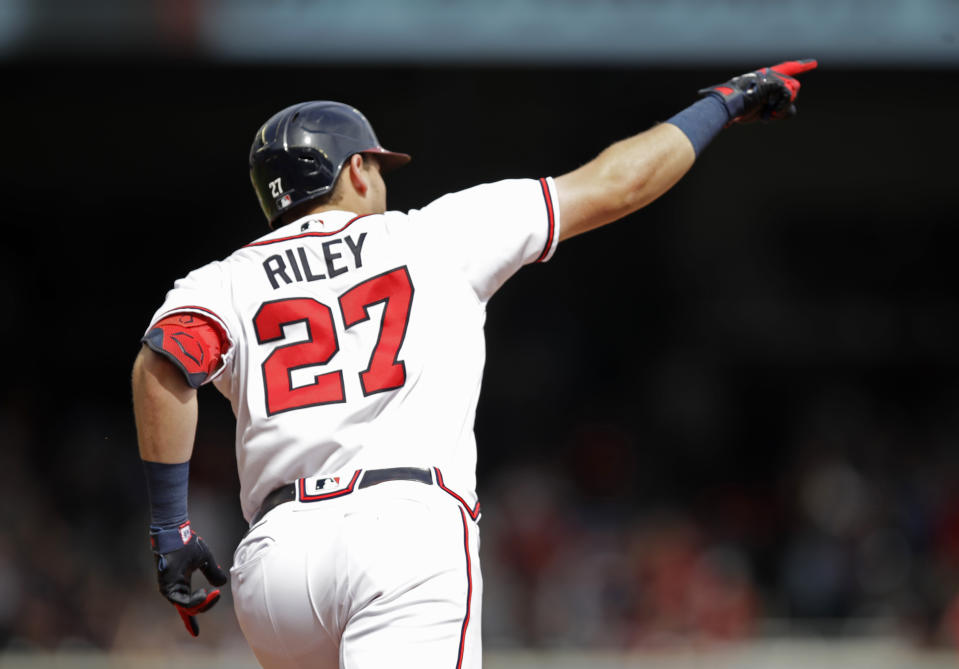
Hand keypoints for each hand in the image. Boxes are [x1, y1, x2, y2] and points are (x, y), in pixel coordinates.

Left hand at [151, 522, 228, 635]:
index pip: (187, 605)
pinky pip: (180, 602)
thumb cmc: (188, 544)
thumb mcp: (206, 559)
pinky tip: (203, 594)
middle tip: (215, 596)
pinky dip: (193, 601)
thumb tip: (221, 583)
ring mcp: (169, 588)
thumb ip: (213, 571)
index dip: (192, 619)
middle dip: (204, 606)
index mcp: (182, 583)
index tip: (195, 634)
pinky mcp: (167, 587)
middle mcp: (175, 588)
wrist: (176, 534)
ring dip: (200, 604)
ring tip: (209, 595)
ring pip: (185, 607)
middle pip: (189, 608)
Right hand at [699, 59, 817, 123]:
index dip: (801, 65)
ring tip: (766, 113)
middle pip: (794, 86)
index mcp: (763, 77)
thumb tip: (790, 111)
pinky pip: (788, 96)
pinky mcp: (774, 82)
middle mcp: (769, 73)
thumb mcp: (760, 110)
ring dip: (781, 107)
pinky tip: (768, 112)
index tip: (813, 63)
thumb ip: (778, 109)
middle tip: (768, 114)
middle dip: (784, 104)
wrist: (726, 105)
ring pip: (793, 91)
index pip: (787, 68)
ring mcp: (772, 76)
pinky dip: (780, 107)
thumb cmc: (739, 109)